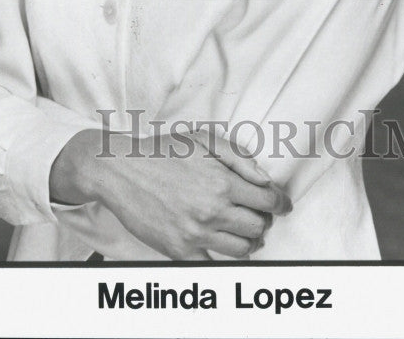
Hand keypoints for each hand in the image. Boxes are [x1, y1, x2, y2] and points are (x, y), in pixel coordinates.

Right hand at [49, 128, 291, 259]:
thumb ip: (239, 157)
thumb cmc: (163, 151)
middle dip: (264, 219)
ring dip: (249, 240)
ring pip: (241, 249)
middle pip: (258, 226)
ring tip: (243, 229)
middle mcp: (212, 211)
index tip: (282, 204)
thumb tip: (264, 179)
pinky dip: (223, 257)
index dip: (280, 203)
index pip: (267, 201)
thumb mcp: (203, 139)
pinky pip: (213, 265)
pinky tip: (223, 245)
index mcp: (221, 182)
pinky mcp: (179, 250)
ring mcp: (195, 234)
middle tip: (259, 213)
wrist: (121, 170)